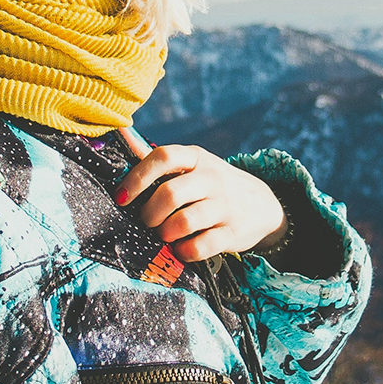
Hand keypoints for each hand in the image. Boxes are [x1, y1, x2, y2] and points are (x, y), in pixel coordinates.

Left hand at [114, 135, 286, 263]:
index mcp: (196, 157)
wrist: (262, 204)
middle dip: (149, 214)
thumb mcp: (191, 165)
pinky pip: (201, 246)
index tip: (121, 197)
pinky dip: (184, 252)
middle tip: (147, 221)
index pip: (163, 157)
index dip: (137, 177)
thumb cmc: (212, 184)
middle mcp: (212, 178)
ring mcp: (225, 206)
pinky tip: (180, 249)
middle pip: (170, 194)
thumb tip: (120, 132)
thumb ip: (157, 158)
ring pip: (184, 222)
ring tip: (164, 235)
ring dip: (165, 233)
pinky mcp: (233, 233)